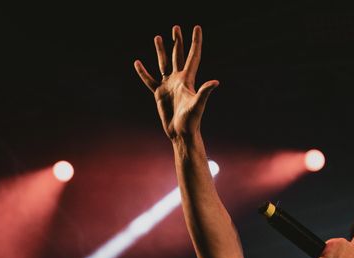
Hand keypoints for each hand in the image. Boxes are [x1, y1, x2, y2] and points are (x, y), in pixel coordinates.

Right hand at [133, 25, 218, 141]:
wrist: (181, 133)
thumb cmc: (192, 121)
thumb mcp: (198, 105)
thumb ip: (204, 92)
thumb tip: (215, 82)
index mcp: (188, 79)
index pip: (193, 56)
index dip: (195, 41)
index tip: (197, 28)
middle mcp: (179, 79)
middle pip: (178, 56)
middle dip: (177, 42)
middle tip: (176, 28)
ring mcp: (168, 85)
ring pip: (163, 64)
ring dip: (161, 51)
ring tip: (158, 37)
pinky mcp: (159, 93)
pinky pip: (149, 80)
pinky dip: (143, 72)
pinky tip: (137, 62)